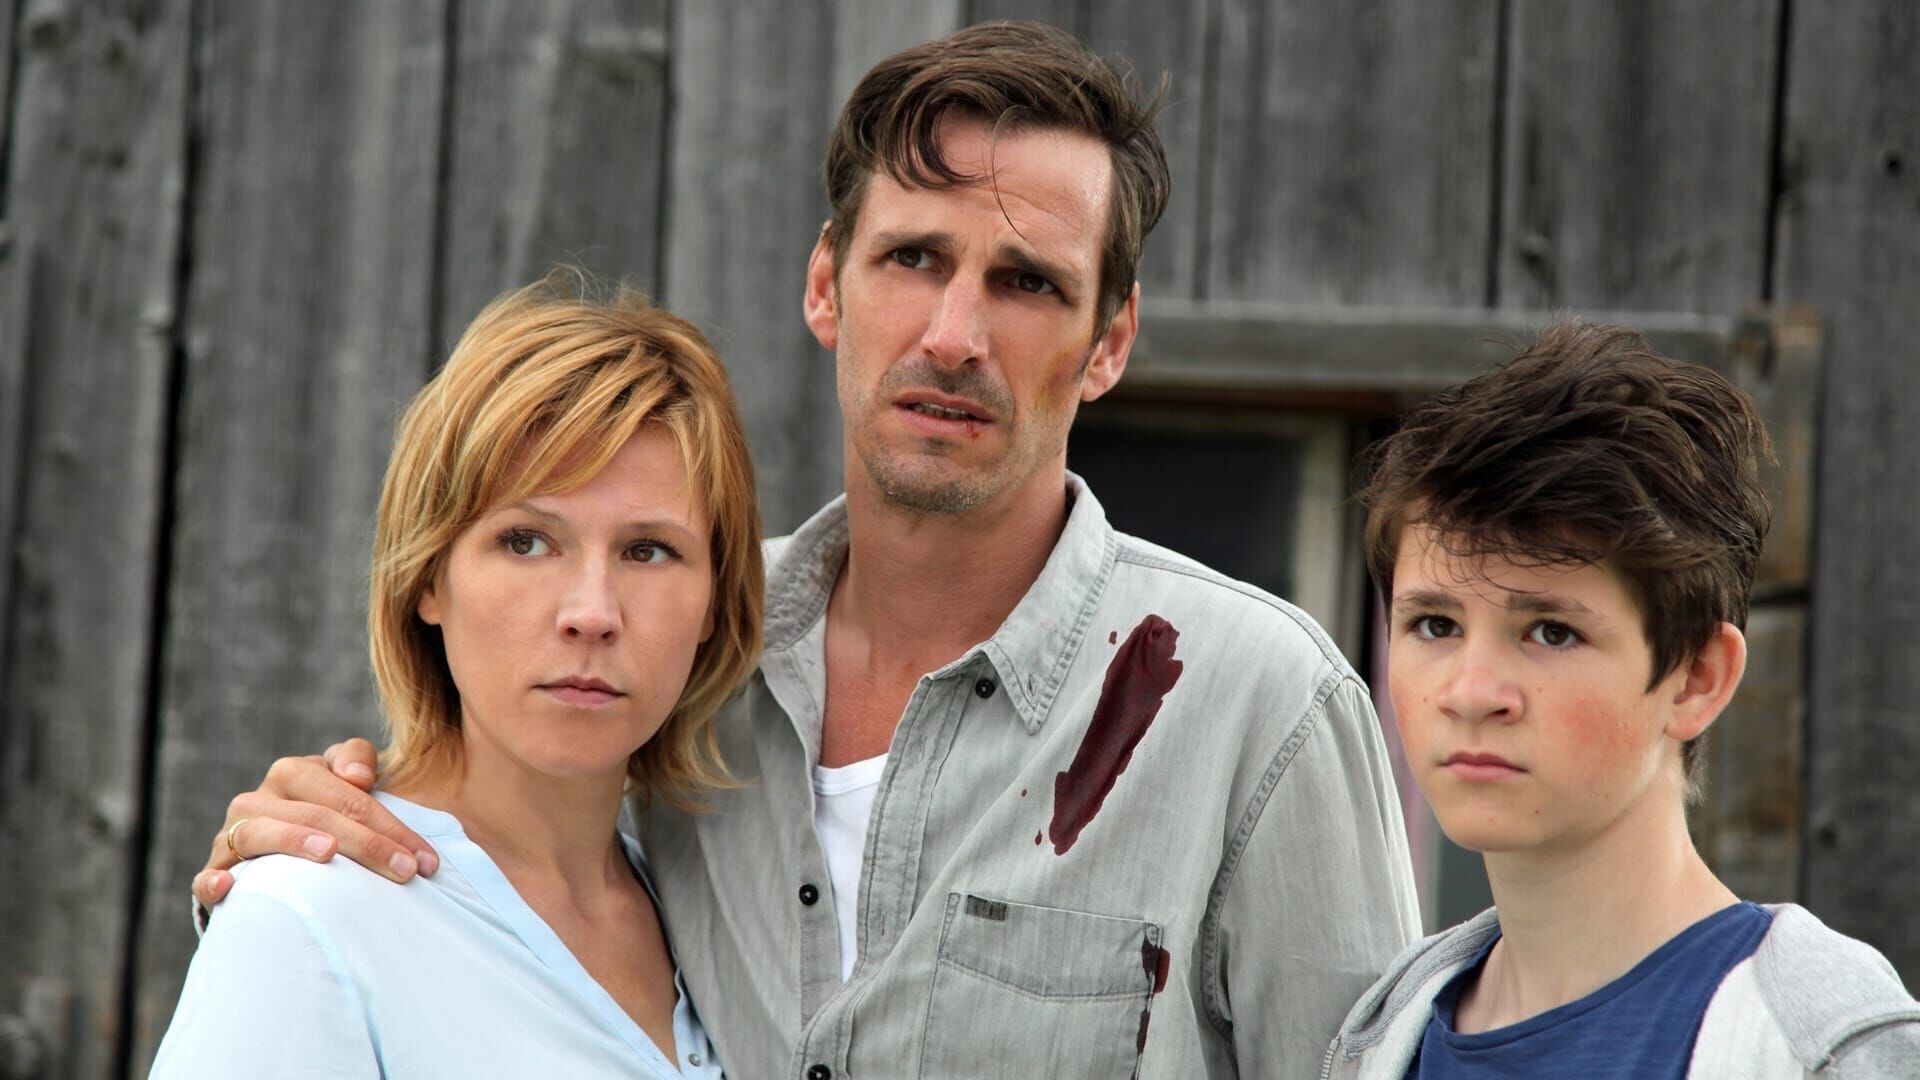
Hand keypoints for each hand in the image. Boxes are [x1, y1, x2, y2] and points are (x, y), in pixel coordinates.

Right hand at [192, 738, 439, 908]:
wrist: (280, 852)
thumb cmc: (327, 815)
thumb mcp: (346, 783)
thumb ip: (357, 760)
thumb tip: (358, 776)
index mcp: (296, 773)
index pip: (350, 795)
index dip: (392, 826)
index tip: (426, 860)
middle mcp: (261, 798)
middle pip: (317, 815)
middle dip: (368, 844)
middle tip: (406, 872)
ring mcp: (233, 833)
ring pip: (261, 833)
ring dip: (294, 841)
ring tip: (328, 854)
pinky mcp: (215, 869)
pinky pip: (205, 875)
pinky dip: (213, 879)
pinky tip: (227, 885)